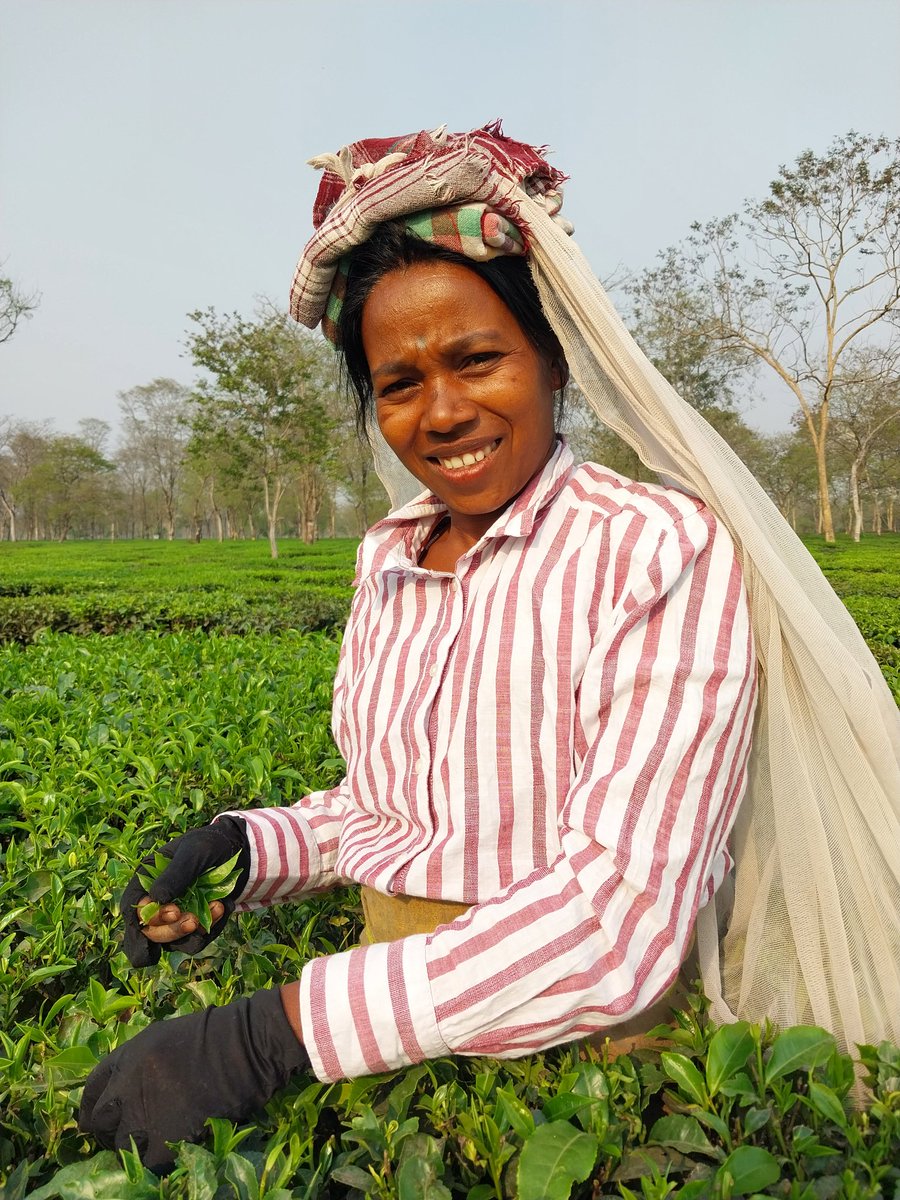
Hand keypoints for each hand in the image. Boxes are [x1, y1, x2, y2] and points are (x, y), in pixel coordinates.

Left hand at [78, 988, 308, 1173]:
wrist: (247, 1044)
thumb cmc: (214, 1034)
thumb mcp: (164, 1037)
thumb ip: (138, 1064)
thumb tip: (124, 1091)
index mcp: (127, 1057)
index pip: (91, 1090)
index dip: (93, 1107)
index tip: (100, 1117)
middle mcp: (127, 1086)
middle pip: (99, 1122)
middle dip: (110, 1130)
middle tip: (127, 1134)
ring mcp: (145, 1113)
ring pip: (121, 1146)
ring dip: (134, 1147)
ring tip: (152, 1143)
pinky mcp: (166, 1138)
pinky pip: (148, 1161)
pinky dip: (157, 1159)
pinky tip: (171, 1149)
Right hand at [121, 817, 249, 966]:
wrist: (238, 850)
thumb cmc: (210, 845)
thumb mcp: (194, 851)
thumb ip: (175, 874)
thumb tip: (154, 900)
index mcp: (145, 880)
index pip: (132, 908)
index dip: (145, 918)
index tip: (171, 912)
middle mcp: (155, 903)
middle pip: (150, 933)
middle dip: (171, 930)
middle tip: (193, 919)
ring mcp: (173, 918)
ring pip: (172, 942)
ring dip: (193, 933)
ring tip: (217, 908)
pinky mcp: (192, 926)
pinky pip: (196, 941)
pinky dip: (210, 929)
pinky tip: (223, 907)